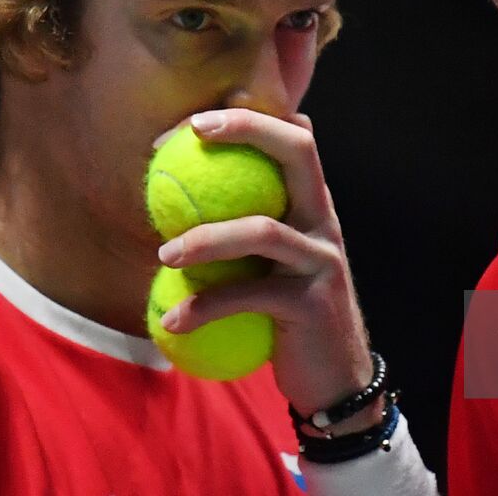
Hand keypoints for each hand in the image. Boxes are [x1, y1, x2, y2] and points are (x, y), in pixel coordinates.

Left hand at [154, 108, 375, 419]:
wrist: (334, 379)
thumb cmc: (288, 314)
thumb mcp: (271, 263)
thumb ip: (247, 225)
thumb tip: (189, 194)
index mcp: (312, 202)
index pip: (292, 136)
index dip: (246, 119)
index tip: (188, 127)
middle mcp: (324, 219)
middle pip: (298, 151)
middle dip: (247, 128)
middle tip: (190, 135)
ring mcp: (322, 259)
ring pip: (263, 230)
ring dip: (206, 238)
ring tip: (164, 255)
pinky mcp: (311, 303)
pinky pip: (249, 297)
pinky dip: (205, 306)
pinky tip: (171, 321)